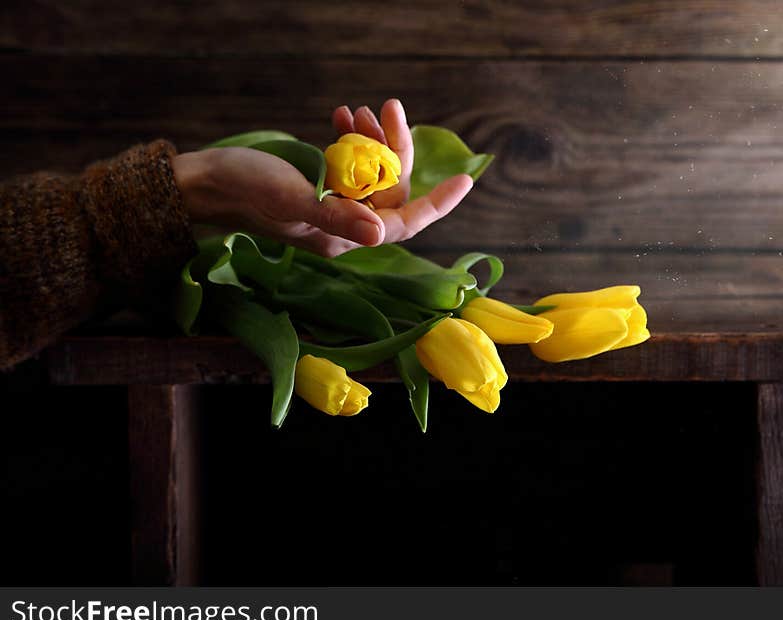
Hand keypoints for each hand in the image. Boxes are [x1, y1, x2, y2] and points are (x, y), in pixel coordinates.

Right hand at [172, 99, 472, 256]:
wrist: (205, 181)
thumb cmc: (244, 191)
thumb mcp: (292, 201)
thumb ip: (338, 217)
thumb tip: (382, 234)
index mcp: (344, 237)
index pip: (404, 223)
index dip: (436, 203)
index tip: (465, 179)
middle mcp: (344, 226)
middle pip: (391, 188)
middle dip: (394, 147)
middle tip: (388, 106)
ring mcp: (332, 205)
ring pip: (372, 171)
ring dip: (372, 138)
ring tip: (360, 109)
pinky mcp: (319, 186)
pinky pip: (350, 162)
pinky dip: (351, 137)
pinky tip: (342, 115)